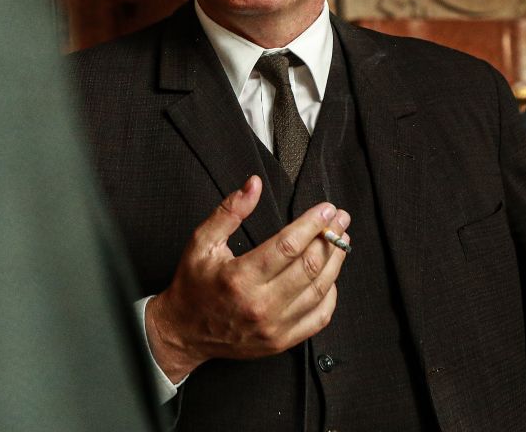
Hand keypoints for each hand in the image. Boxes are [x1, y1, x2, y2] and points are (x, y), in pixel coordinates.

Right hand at [145, 175, 349, 382]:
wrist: (184, 332)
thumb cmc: (193, 284)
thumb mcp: (202, 241)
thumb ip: (230, 211)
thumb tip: (253, 185)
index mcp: (240, 277)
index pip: (288, 246)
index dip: (312, 224)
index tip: (326, 209)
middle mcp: (261, 304)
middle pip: (309, 267)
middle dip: (330, 237)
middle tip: (339, 219)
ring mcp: (274, 326)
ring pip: (319, 290)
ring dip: (335, 261)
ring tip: (341, 240)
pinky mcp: (281, 341)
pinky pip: (318, 317)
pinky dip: (330, 294)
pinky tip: (331, 276)